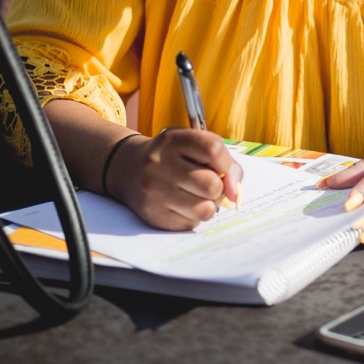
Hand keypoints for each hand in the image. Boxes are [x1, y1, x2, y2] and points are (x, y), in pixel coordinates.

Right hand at [108, 129, 243, 230]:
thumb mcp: (193, 145)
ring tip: (197, 196)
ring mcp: (153, 190)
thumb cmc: (174, 157)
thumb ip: (223, 161)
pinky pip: (190, 224)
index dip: (227, 163)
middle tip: (208, 184)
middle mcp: (159, 163)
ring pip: (205, 209)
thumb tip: (235, 192)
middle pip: (212, 184)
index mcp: (174, 140)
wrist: (128, 169)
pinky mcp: (152, 214)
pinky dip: (193, 216)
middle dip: (218, 187)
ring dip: (208, 205)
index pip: (213, 148)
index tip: (225, 170)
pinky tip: (181, 205)